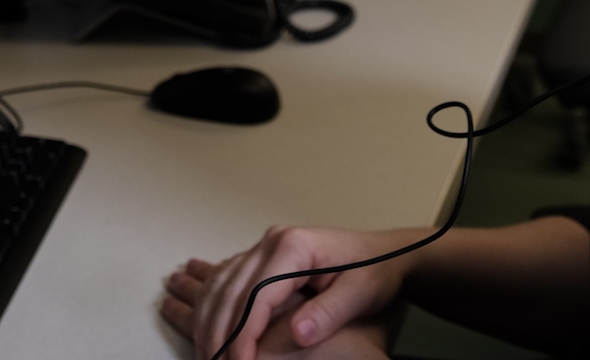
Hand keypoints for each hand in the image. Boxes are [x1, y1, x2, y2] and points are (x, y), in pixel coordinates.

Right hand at [162, 260, 391, 358]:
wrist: (383, 253)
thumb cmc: (374, 272)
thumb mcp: (360, 294)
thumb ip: (330, 313)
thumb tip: (299, 334)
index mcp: (293, 247)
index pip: (257, 294)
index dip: (244, 333)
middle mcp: (271, 242)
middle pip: (231, 290)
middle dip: (218, 332)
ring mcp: (264, 248)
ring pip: (221, 284)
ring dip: (208, 322)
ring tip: (206, 356)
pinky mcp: (262, 258)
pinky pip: (226, 281)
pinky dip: (212, 307)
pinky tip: (206, 329)